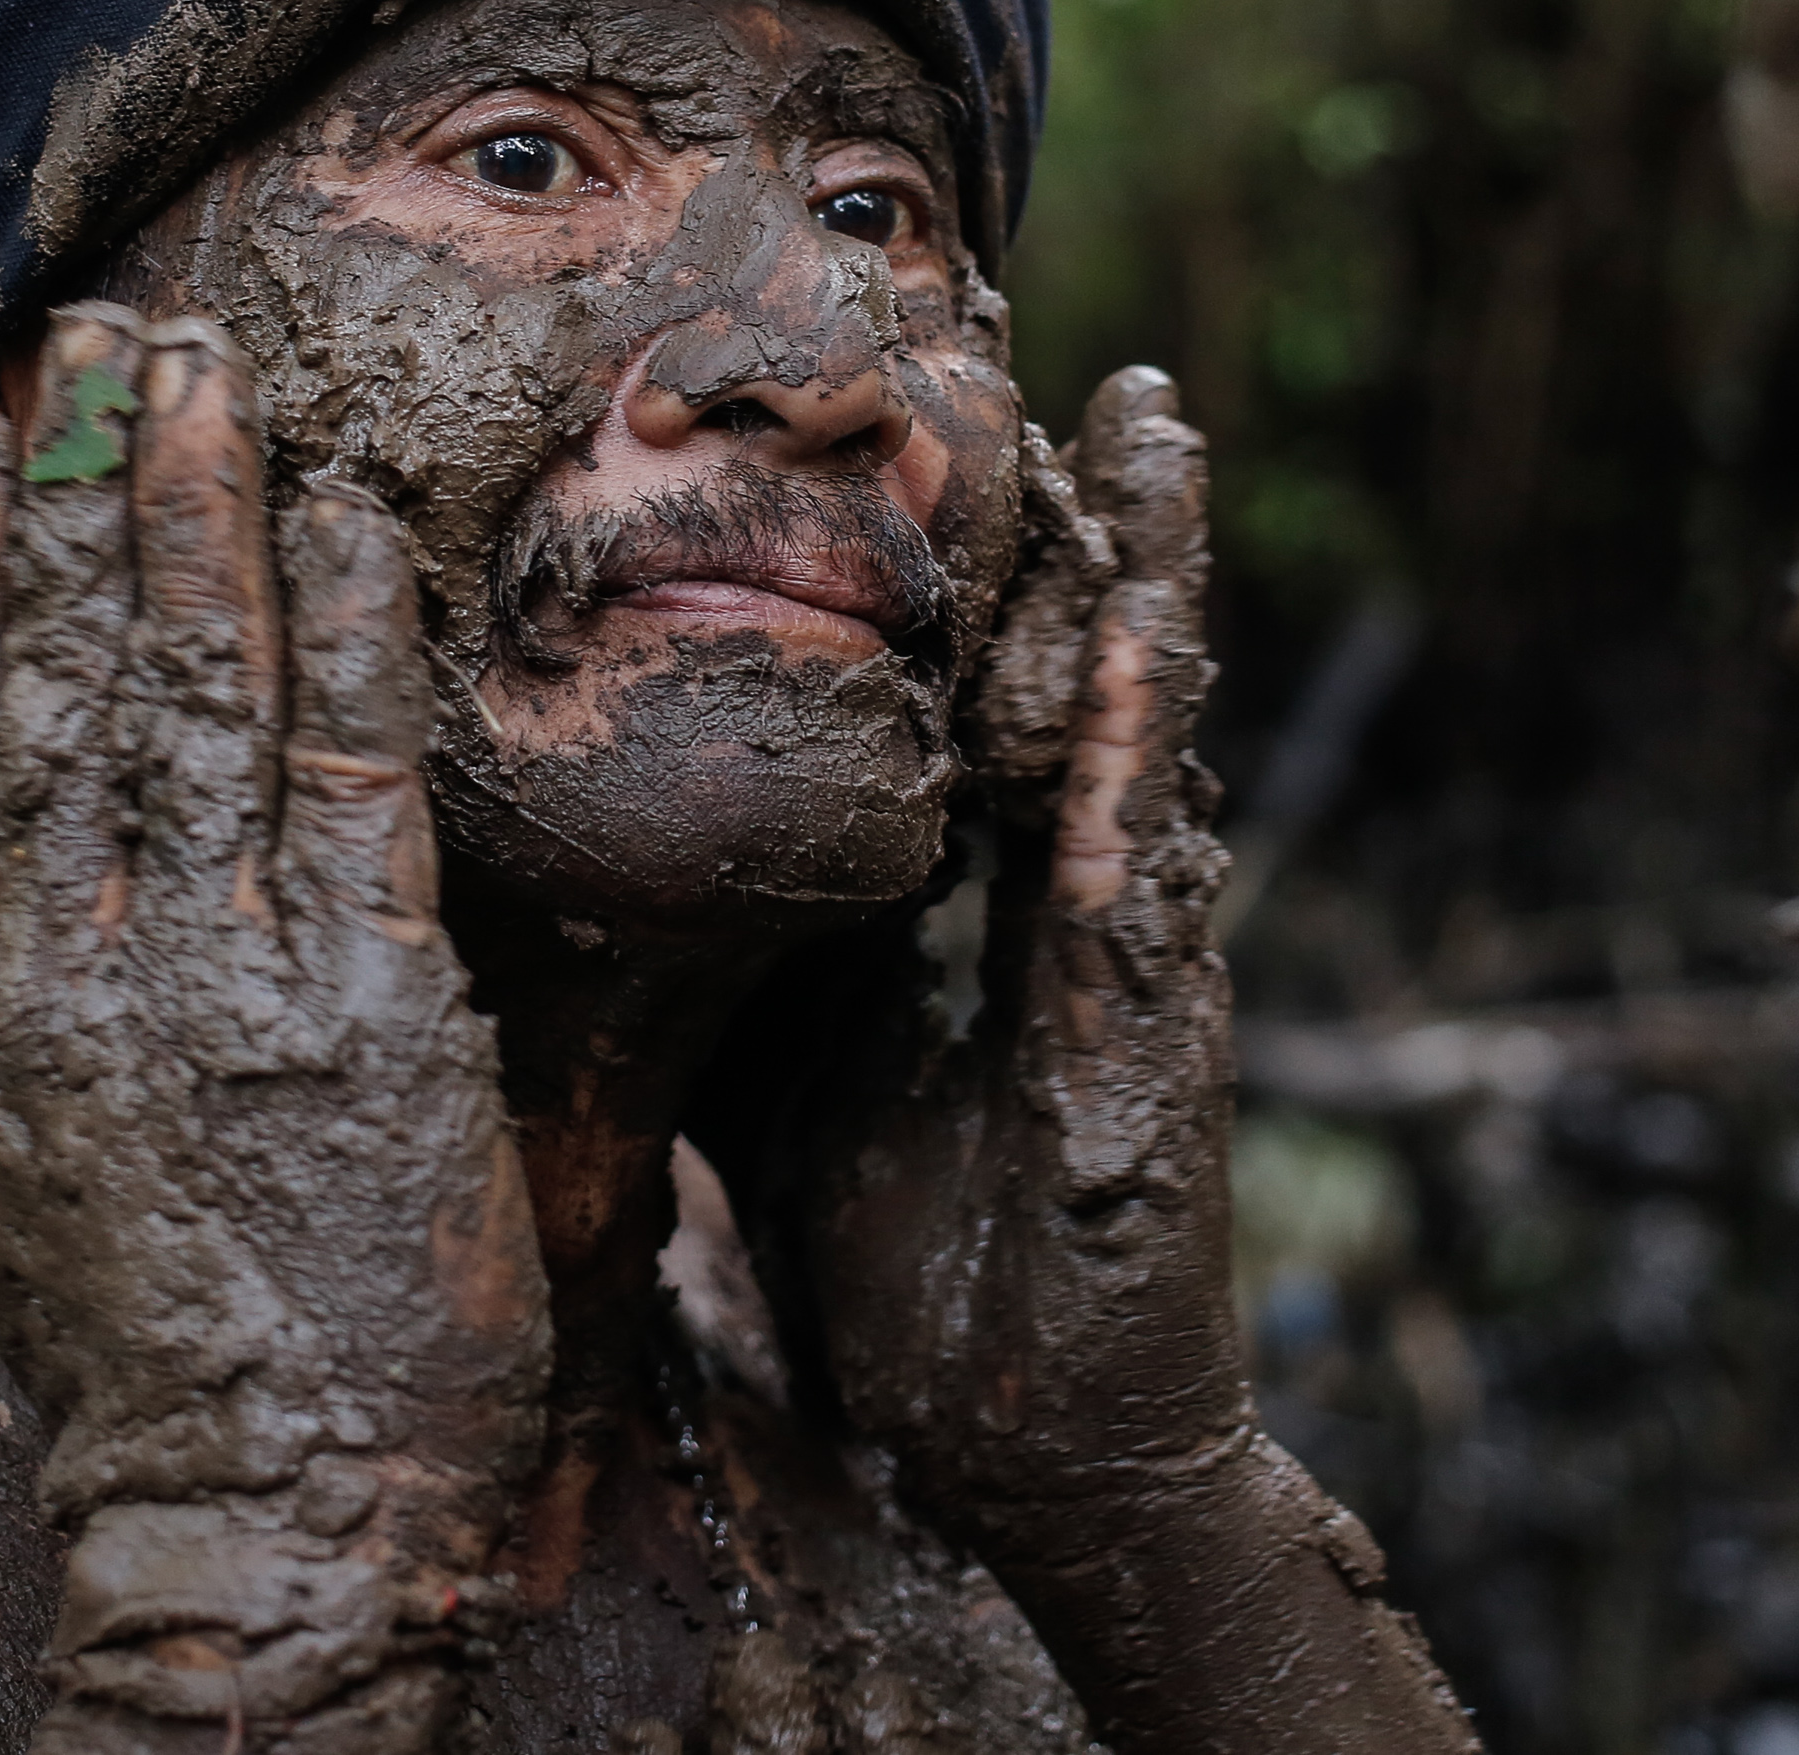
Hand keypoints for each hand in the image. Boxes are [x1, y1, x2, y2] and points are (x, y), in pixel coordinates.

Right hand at [0, 304, 548, 1752]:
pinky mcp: (365, 1012)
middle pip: (71, 685)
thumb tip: (27, 878)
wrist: (264, 1526)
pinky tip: (346, 522)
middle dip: (86, 493)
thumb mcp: (41, 1169)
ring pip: (195, 701)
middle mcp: (78, 974)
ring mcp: (219, 984)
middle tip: (98, 330)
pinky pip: (351, 785)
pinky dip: (345, 641)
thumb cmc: (165, 1361)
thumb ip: (38, 1006)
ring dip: (199, 518)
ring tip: (199, 369)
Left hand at [817, 366, 1242, 1514]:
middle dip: (1075, 509)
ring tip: (1150, 417)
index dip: (958, 551)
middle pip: (1070, 665)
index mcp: (984, 903)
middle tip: (1057, 342)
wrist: (1027, 1457)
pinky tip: (1142, 634)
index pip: (969, 686)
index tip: (924, 402)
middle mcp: (1069, 899)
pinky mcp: (1152, 1033)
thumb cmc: (914, 1272)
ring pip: (1140, 724)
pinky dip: (1135, 741)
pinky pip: (1138, 861)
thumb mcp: (792, 1072)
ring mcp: (1127, 956)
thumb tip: (645, 848)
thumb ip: (762, 951)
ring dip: (1153, 569)